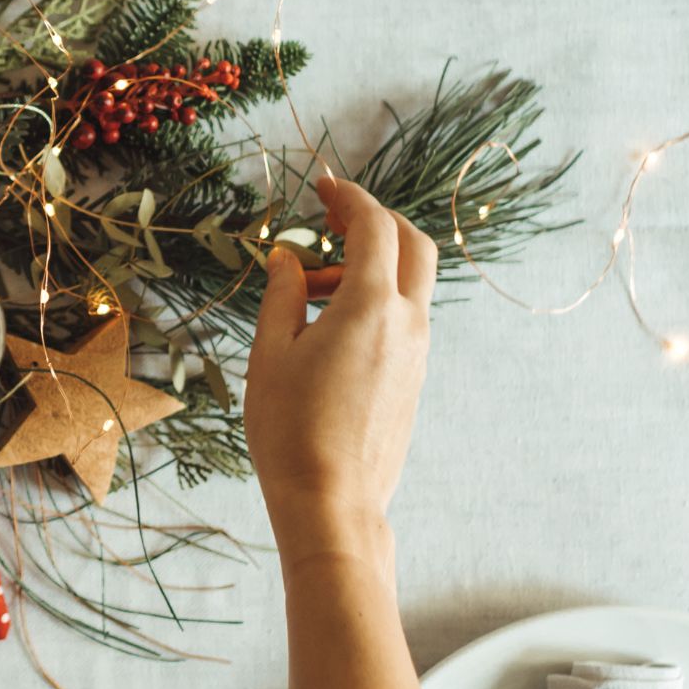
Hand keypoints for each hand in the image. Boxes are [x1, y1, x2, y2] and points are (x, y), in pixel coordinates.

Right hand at [243, 177, 436, 572]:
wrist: (332, 502)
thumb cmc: (291, 430)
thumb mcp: (271, 354)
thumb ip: (283, 295)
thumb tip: (287, 259)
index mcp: (370, 306)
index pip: (374, 227)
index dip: (349, 197)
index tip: (323, 186)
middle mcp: (407, 323)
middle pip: (414, 245)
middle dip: (377, 221)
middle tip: (333, 218)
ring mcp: (417, 353)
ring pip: (408, 283)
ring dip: (367, 267)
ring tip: (308, 290)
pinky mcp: (414, 378)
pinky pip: (403, 319)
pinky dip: (374, 301)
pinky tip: (328, 327)